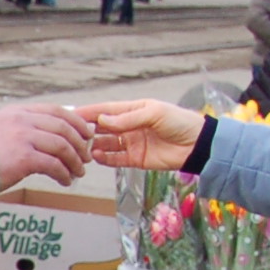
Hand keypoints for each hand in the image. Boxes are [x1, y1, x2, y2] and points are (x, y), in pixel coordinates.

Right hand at [0, 103, 94, 188]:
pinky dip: (64, 174)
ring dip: (74, 161)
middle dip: (80, 143)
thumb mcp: (2, 130)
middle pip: (63, 128)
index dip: (76, 122)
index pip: (56, 111)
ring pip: (62, 146)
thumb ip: (24, 129)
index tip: (86, 133)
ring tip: (78, 172)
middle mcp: (22, 121)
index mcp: (18, 112)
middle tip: (86, 157)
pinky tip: (65, 181)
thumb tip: (50, 139)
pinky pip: (54, 165)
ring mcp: (23, 138)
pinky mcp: (24, 158)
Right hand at [82, 99, 203, 169]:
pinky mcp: (135, 159)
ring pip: (106, 144)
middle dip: (88, 130)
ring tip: (83, 148)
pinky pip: (115, 159)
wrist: (197, 145)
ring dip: (94, 146)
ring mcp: (131, 143)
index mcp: (133, 110)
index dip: (89, 112)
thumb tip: (102, 120)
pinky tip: (96, 157)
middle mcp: (129, 126)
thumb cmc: (179, 122)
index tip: (71, 114)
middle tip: (73, 135)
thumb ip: (127, 118)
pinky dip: (104, 158)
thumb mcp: (154, 114)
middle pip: (102, 128)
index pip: (105, 110)